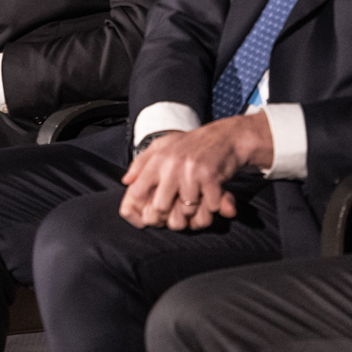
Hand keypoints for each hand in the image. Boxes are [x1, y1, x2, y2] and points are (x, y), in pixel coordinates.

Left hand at [119, 114, 272, 230]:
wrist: (225, 136)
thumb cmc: (191, 145)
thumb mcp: (162, 146)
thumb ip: (140, 163)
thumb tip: (126, 182)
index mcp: (156, 158)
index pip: (137, 192)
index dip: (144, 207)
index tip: (155, 210)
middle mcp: (170, 164)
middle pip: (160, 208)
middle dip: (170, 215)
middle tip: (179, 211)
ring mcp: (190, 171)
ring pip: (185, 211)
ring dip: (194, 212)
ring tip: (198, 202)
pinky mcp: (210, 177)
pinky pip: (208, 207)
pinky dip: (213, 206)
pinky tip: (213, 196)